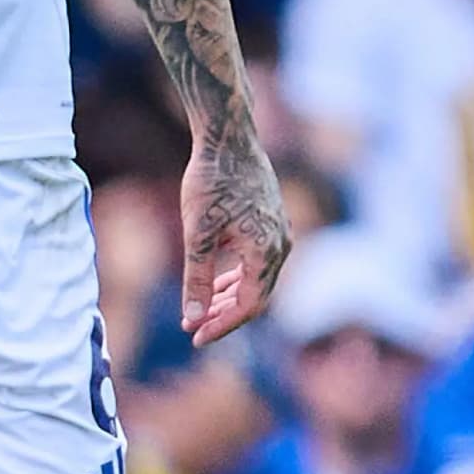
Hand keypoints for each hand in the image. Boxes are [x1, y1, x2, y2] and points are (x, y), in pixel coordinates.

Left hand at [178, 128, 287, 346]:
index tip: (195, 336)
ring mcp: (280, 232)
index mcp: (267, 252)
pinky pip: (260, 261)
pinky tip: (217, 278)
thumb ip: (197, 277)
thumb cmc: (211, 181)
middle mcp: (281, 245)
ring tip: (202, 307)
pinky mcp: (273, 221)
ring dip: (230, 296)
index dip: (222, 325)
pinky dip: (238, 275)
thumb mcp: (197, 233)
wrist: (228, 137)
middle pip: (256, 296)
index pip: (249, 306)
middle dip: (224, 314)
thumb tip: (194, 316)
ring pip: (258, 279)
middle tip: (193, 325)